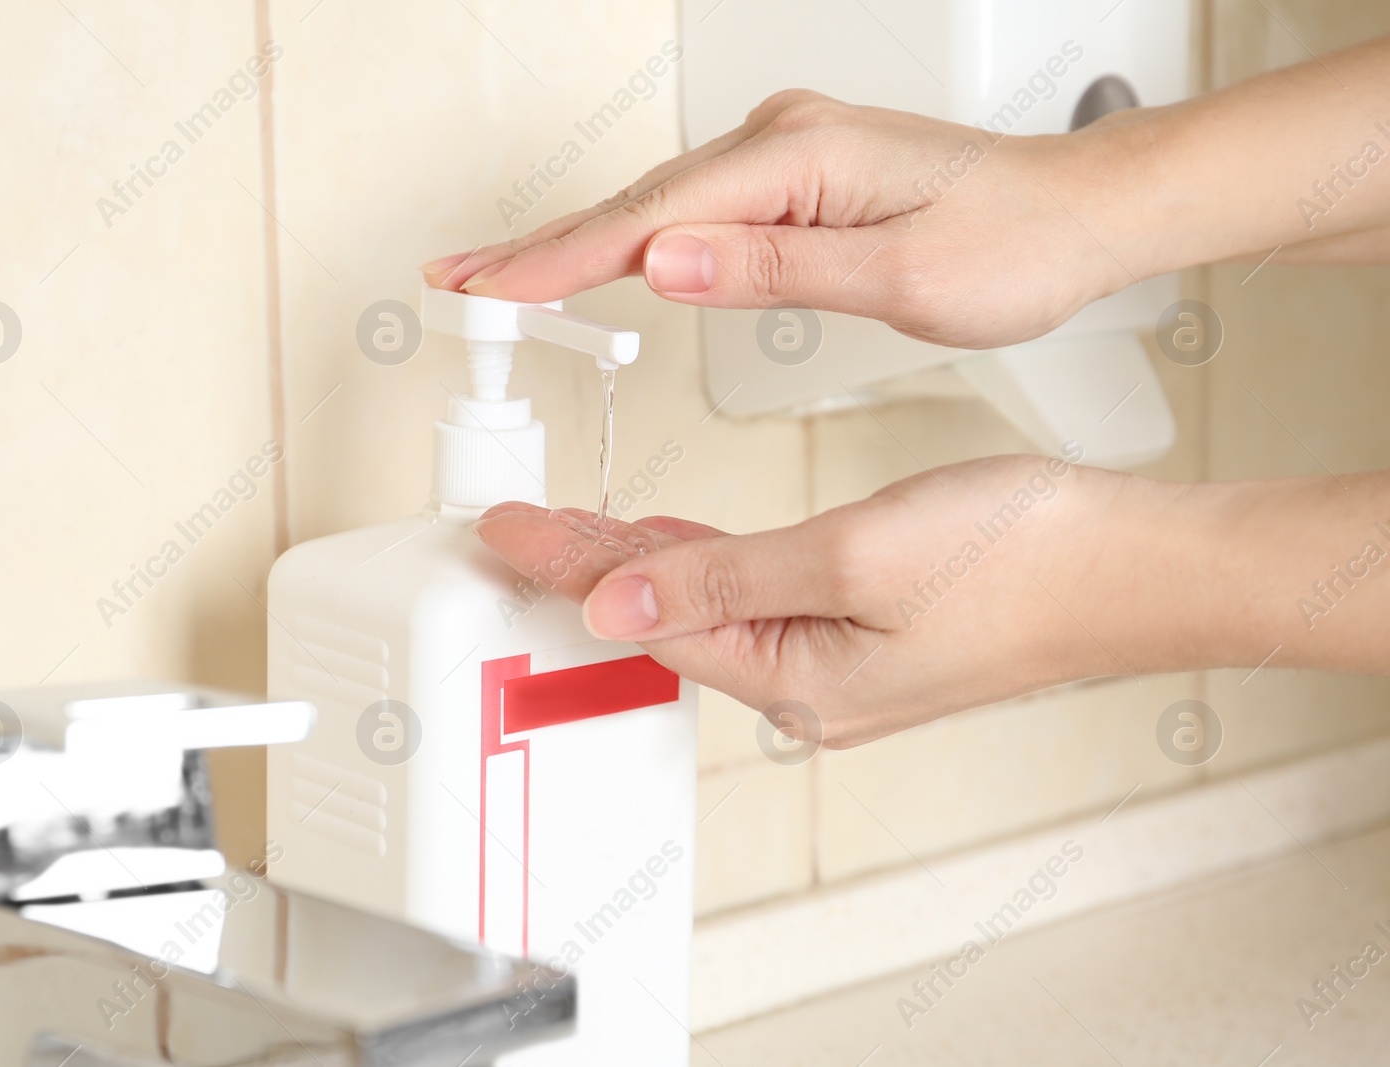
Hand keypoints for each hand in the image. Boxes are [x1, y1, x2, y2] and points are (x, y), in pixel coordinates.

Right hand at [424, 90, 1129, 349]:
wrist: (1079, 215)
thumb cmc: (1012, 244)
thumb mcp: (898, 274)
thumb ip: (773, 269)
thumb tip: (664, 263)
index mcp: (801, 159)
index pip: (651, 219)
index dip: (558, 258)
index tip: (488, 286)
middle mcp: (784, 141)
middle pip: (635, 202)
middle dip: (539, 246)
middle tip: (458, 280)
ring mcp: (787, 153)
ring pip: (656, 205)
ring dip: (575, 242)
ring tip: (503, 277)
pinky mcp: (796, 175)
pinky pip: (692, 208)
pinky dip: (632, 237)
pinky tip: (602, 255)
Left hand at [474, 454, 1144, 747]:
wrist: (1134, 567)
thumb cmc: (1021, 562)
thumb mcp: (850, 557)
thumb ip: (723, 575)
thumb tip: (614, 599)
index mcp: (797, 681)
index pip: (644, 618)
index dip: (564, 566)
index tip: (502, 528)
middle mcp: (810, 688)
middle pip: (666, 618)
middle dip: (587, 568)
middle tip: (518, 526)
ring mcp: (841, 665)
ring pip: (709, 604)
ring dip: (641, 560)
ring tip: (575, 525)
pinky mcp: (870, 634)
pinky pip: (759, 597)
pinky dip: (707, 559)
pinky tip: (680, 538)